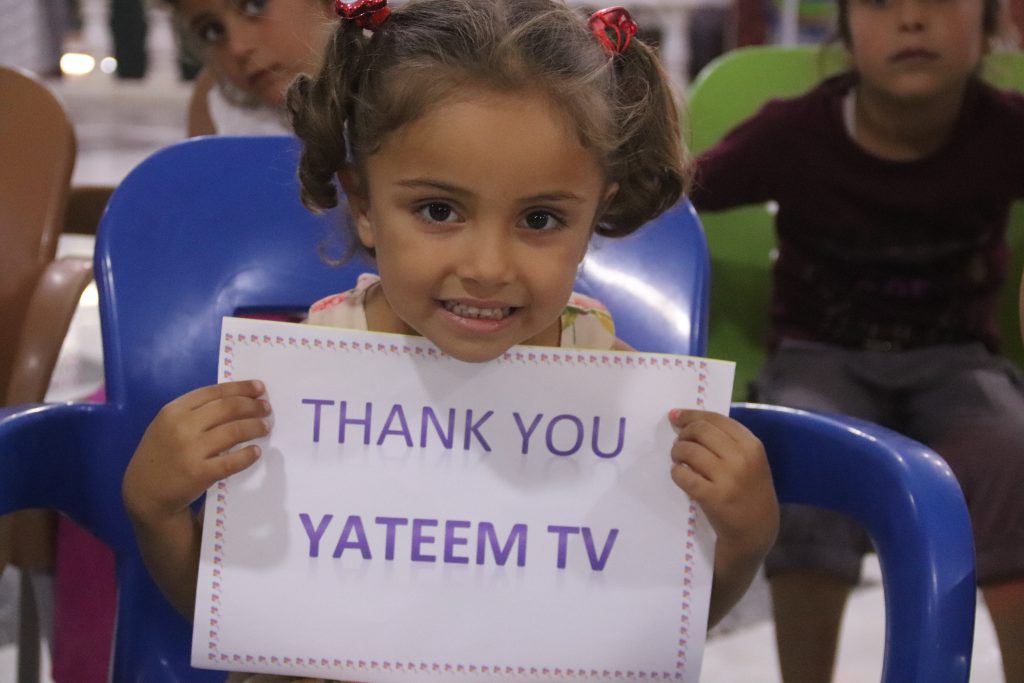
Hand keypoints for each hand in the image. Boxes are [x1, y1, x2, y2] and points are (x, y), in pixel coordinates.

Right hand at [122, 380, 271, 526]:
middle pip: (228, 408)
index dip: (241, 388)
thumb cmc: (162, 454)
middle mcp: (182, 426)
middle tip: (267, 408)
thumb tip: (235, 399)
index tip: (260, 388)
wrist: (145, 492)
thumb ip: (194, 411)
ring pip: (234, 431)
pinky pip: (232, 461)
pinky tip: (256, 451)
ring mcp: (190, 450)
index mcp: (174, 410)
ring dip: (255, 427)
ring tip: (265, 427)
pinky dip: (248, 455)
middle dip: (252, 406)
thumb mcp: (168, 425)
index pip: (215, 392)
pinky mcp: (199, 473)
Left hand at [668, 409, 777, 564]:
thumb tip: (685, 419)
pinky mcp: (713, 497)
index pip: (716, 419)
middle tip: (679, 443)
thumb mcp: (750, 460)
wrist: (756, 530)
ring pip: (689, 451)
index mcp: (752, 445)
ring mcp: (728, 478)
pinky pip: (683, 475)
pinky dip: (676, 472)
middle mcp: (741, 458)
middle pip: (700, 430)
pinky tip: (679, 475)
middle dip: (683, 434)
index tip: (676, 416)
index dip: (691, 415)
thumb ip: (725, 440)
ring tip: (678, 460)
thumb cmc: (749, 491)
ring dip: (677, 452)